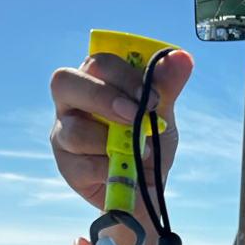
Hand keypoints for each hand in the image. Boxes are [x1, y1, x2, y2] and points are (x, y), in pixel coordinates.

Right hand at [50, 49, 193, 208]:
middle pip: (65, 83)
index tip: (153, 98)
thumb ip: (166, 86)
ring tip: (140, 152)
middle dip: (103, 98)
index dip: (124, 76)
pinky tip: (127, 171)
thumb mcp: (160, 113)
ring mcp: (63, 135)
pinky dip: (110, 168)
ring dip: (111, 141)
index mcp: (93, 80)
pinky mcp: (68, 168)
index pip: (98, 63)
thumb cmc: (147, 141)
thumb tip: (182, 56)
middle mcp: (70, 103)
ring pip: (74, 131)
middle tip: (135, 116)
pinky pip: (84, 166)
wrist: (147, 188)